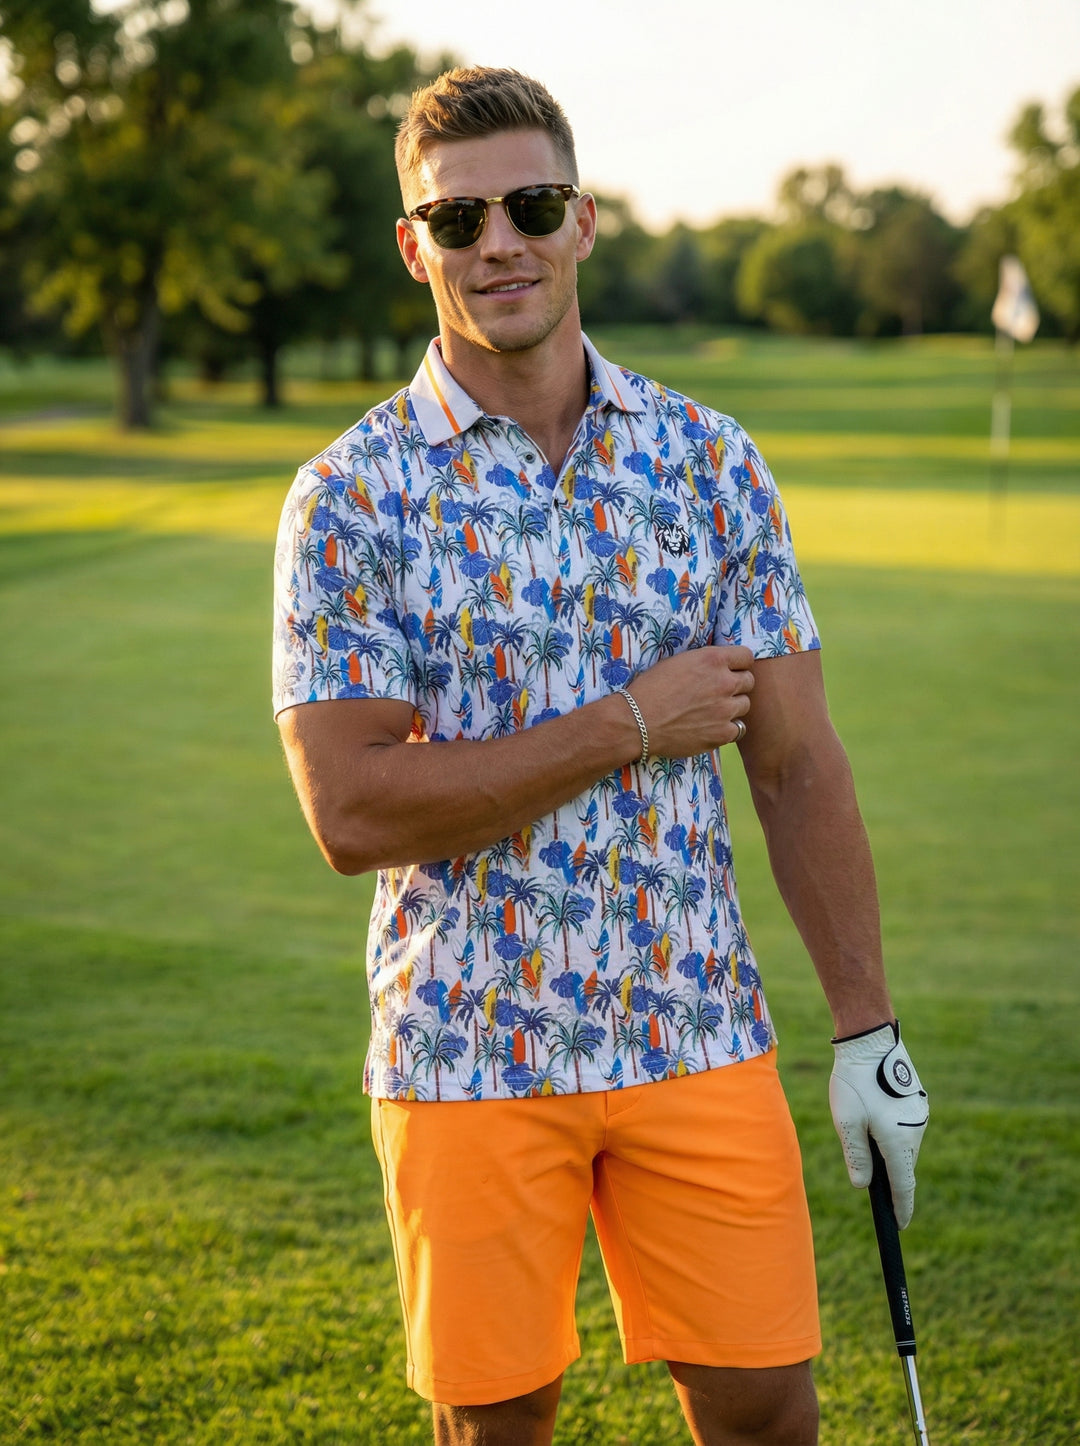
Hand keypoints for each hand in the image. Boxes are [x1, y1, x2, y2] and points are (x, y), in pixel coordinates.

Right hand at [626, 645, 753, 757]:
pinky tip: (711, 726)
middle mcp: (724, 682)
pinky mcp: (722, 733)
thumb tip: (717, 665)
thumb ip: (704, 662)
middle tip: (719, 692)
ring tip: (713, 710)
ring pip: (745, 705)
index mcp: (712, 659)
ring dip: (733, 706)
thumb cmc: (650, 689)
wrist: (637, 721)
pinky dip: (727, 728)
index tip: (731, 669)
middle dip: (737, 684)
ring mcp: (725, 709)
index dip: (739, 663)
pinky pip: (738, 729)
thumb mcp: (677, 662)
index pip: (746, 656)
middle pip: (749, 681)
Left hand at [829, 1021, 927, 1228]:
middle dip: (888, 1176)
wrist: (871, 1039)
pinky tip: (873, 1120)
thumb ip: (856, 1157)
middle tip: (869, 1183)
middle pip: (902, 1165)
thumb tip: (863, 1185)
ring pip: (903, 1145)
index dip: (901, 1208)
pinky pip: (905, 1127)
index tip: (900, 1226)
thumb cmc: (855, 1081)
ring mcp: (919, 1114)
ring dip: (887, 1150)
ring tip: (863, 1138)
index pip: (903, 1186)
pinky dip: (891, 1132)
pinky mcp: (916, 1100)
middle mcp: (916, 1131)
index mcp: (900, 1142)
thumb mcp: (847, 1123)